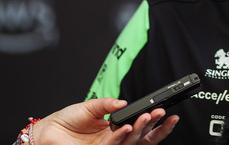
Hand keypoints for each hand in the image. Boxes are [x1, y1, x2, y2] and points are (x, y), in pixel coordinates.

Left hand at [31, 98, 178, 144]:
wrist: (47, 131)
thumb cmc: (67, 120)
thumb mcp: (91, 106)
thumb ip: (108, 104)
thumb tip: (125, 102)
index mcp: (117, 129)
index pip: (142, 128)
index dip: (157, 123)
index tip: (167, 114)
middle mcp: (115, 140)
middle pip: (141, 137)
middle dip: (154, 125)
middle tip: (161, 113)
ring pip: (131, 141)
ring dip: (140, 129)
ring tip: (148, 117)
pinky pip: (113, 144)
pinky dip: (121, 136)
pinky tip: (127, 127)